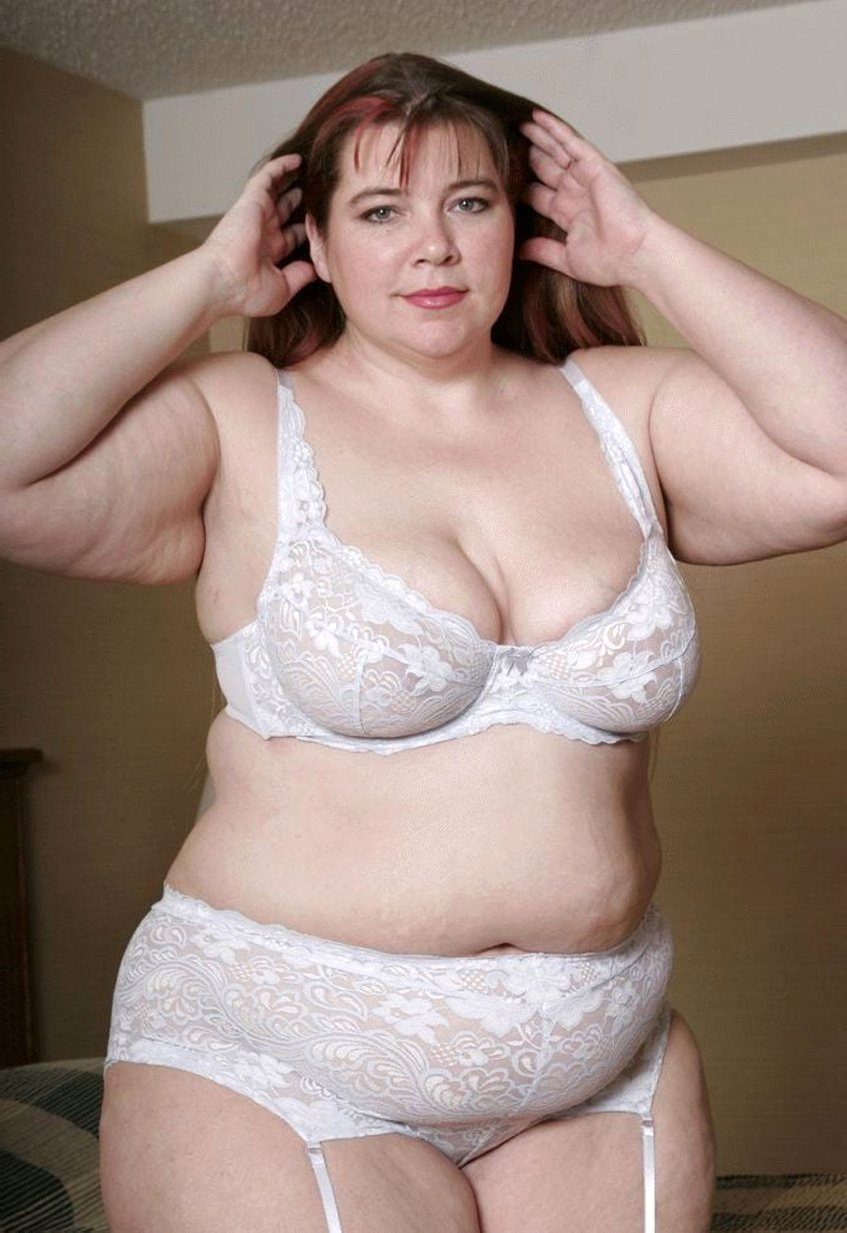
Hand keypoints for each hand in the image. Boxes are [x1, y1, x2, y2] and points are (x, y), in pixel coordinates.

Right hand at [201, 153, 315, 316]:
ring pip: (278, 191)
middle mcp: (263, 232)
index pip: (291, 236)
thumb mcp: (282, 288)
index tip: (323, 223)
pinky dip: (282, 167)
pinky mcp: (253, 201)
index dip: (306, 230)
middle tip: (319, 193)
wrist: (222, 282)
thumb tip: (316, 270)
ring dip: (292, 181)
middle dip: (300, 203)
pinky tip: (298, 160)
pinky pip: (269, 176)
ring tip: (311, 171)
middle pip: (285, 211)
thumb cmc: (246, 292)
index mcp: (269, 253)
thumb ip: (300, 276)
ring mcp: (258, 215)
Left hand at [519, 111, 659, 287]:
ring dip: (539, 137)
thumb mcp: (566, 258)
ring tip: (519, 124)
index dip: (522, 185)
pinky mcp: (595, 166)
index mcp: (570, 215)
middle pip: (545, 169)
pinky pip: (571, 142)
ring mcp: (585, 178)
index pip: (539, 194)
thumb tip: (519, 251)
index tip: (502, 177)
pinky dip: (555, 129)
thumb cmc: (611, 261)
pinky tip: (538, 117)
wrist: (635, 254)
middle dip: (528, 157)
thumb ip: (543, 250)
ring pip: (556, 151)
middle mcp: (576, 193)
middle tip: (506, 144)